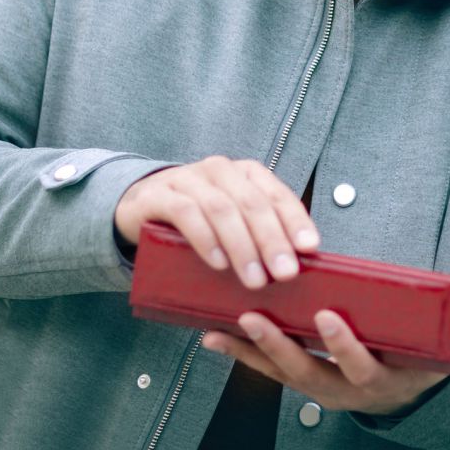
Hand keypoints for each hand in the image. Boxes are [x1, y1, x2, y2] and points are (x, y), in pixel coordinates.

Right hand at [113, 156, 317, 288]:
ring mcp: (187, 179)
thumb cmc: (198, 220)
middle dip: (272, 239)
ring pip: (222, 208)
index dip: (295, 220)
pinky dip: (205, 238)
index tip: (309, 248)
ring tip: (255, 279)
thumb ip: (258, 234)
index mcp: (245, 173)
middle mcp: (219, 170)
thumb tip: (294, 267)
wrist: (140, 205)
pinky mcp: (158, 195)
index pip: (277, 193)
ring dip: (242, 246)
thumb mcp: (232, 222)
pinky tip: (218, 262)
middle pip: (252, 202)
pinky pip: (185, 213)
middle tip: (285, 273)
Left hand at [202, 309, 449, 415]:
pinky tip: (209, 333)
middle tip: (257, 317)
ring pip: (277, 371)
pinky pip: (262, 368)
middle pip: (307, 370)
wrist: (404, 392)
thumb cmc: (428, 359)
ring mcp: (316, 385)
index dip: (342, 343)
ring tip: (222, 327)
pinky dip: (237, 352)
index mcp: (380, 377)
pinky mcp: (295, 376)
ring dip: (248, 350)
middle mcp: (343, 389)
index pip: (359, 362)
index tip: (328, 318)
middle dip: (280, 345)